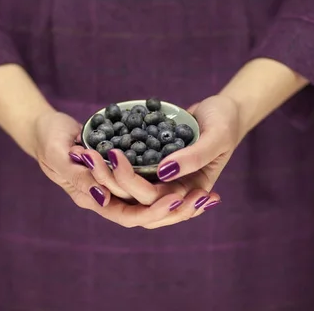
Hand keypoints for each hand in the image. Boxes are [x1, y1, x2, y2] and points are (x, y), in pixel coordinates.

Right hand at [31, 110, 186, 227]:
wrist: (47, 128)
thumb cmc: (48, 137)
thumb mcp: (58, 152)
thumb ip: (77, 175)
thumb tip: (104, 198)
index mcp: (92, 198)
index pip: (126, 215)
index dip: (152, 211)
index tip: (175, 198)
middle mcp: (109, 198)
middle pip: (146, 215)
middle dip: (174, 209)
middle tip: (200, 196)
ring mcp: (119, 187)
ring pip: (154, 203)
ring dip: (181, 202)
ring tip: (208, 195)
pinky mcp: (127, 173)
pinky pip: (153, 185)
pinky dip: (175, 185)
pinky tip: (198, 182)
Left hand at [81, 95, 241, 228]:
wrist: (221, 110)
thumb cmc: (225, 122)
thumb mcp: (217, 136)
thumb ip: (194, 156)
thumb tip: (164, 171)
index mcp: (191, 191)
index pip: (159, 202)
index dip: (136, 188)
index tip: (117, 160)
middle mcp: (173, 190)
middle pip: (137, 199)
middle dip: (111, 180)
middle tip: (91, 156)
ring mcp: (161, 178)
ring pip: (128, 188)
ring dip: (105, 173)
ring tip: (88, 154)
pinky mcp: (151, 163)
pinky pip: (129, 169)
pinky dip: (110, 163)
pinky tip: (92, 149)